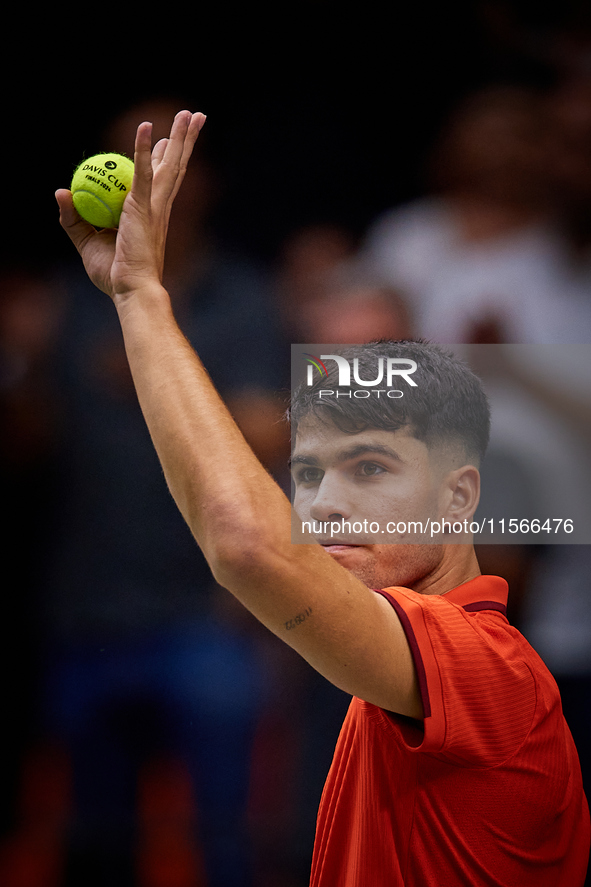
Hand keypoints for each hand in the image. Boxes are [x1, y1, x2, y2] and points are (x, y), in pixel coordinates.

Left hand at [56, 110, 205, 301]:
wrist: (130, 289)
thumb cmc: (114, 274)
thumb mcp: (87, 241)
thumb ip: (74, 216)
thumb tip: (62, 191)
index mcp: (152, 215)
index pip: (161, 179)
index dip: (165, 157)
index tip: (167, 140)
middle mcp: (159, 206)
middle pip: (175, 165)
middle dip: (187, 140)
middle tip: (196, 116)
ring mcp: (155, 205)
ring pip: (171, 163)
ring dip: (181, 136)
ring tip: (192, 113)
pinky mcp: (144, 206)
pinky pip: (142, 172)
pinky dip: (143, 149)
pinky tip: (146, 127)